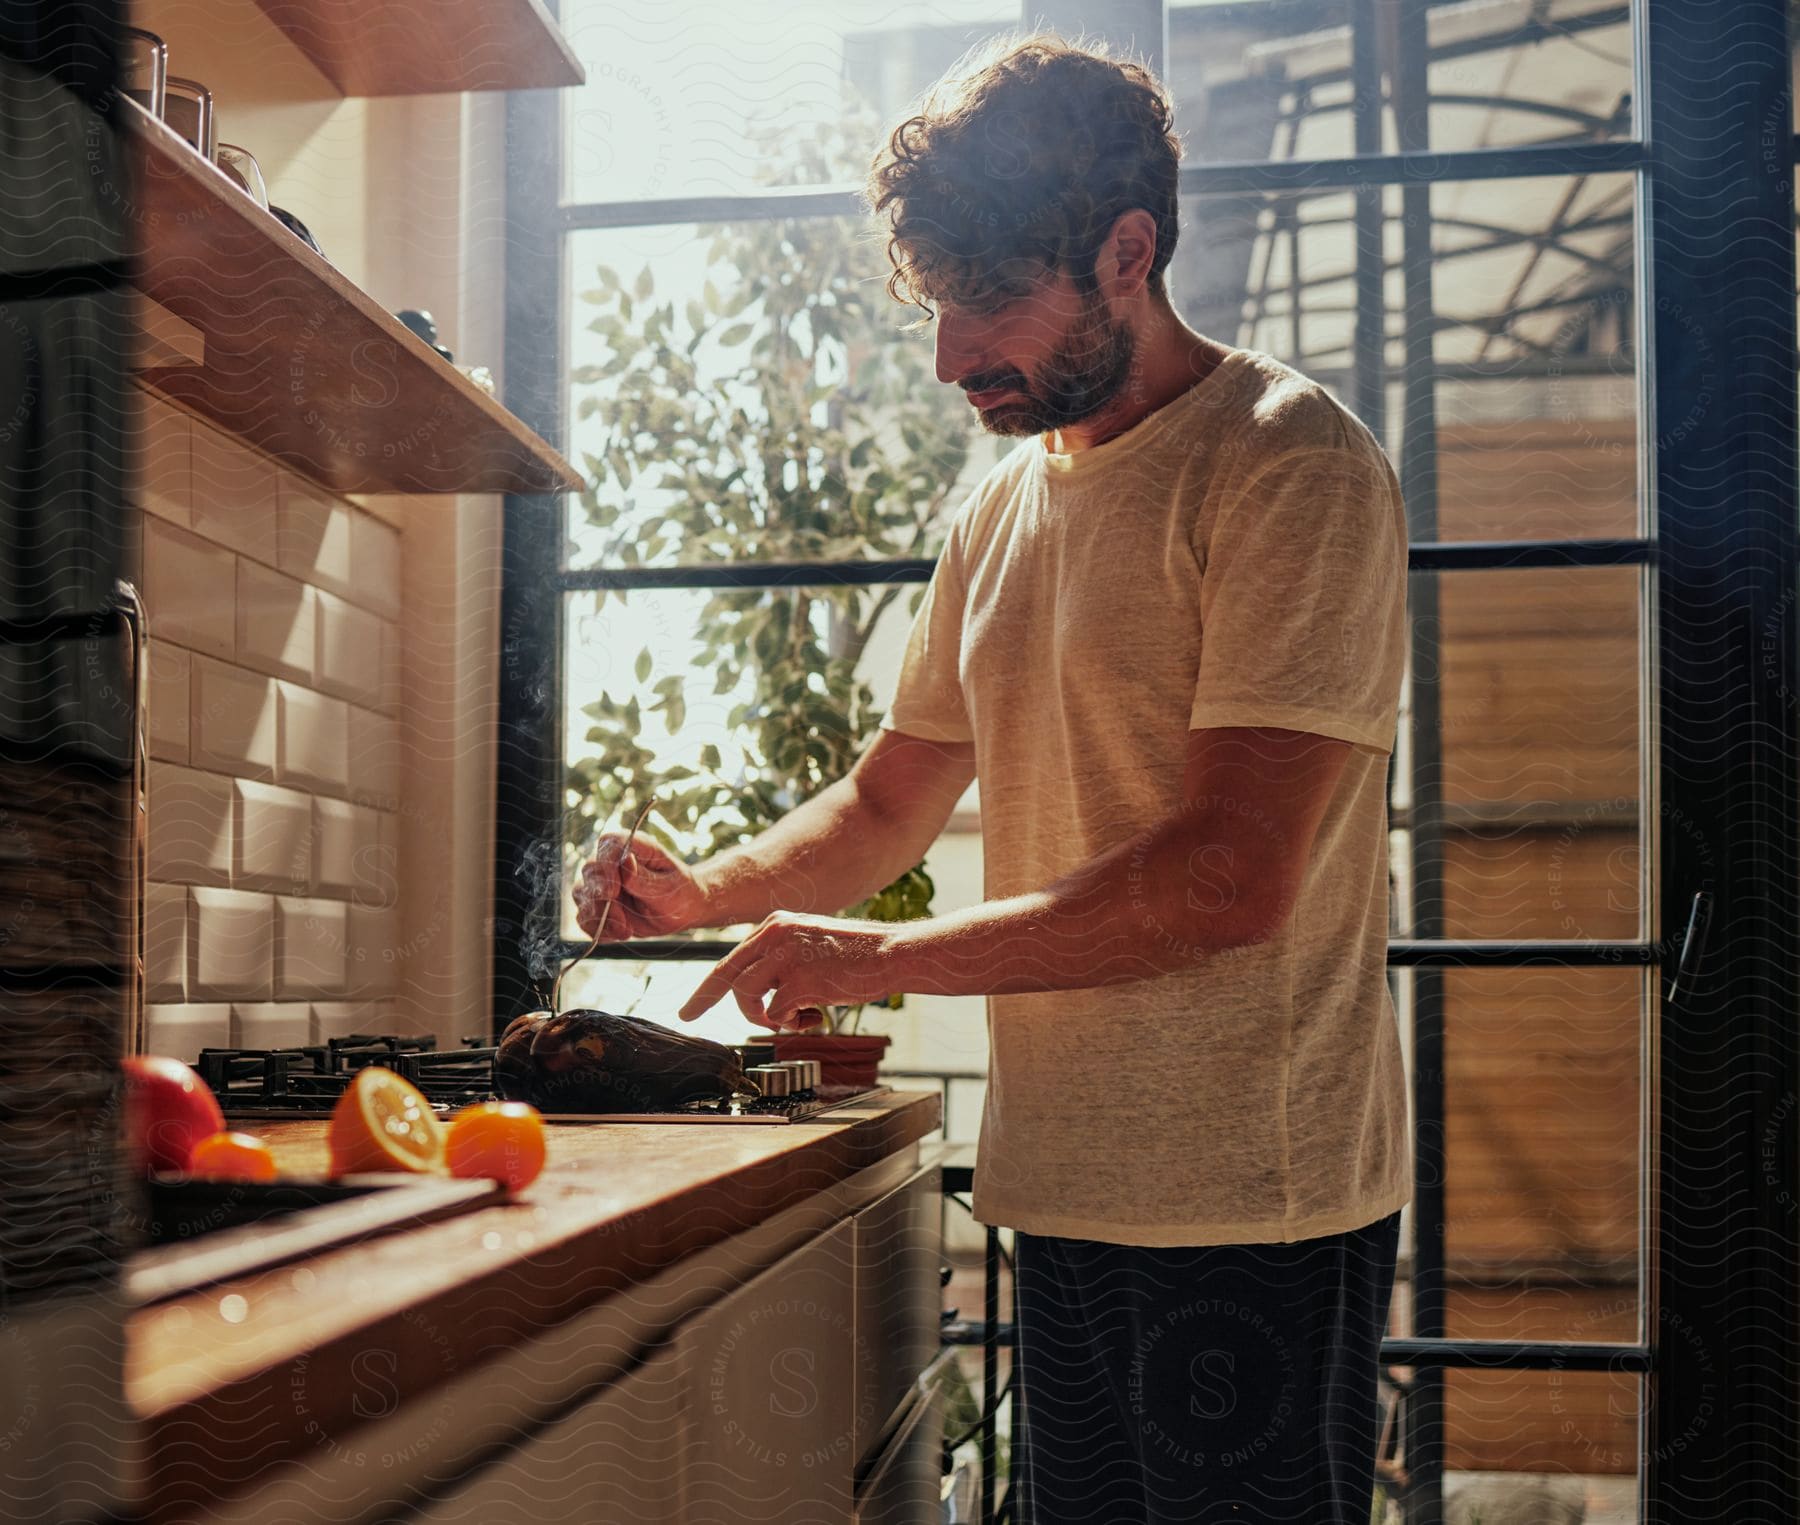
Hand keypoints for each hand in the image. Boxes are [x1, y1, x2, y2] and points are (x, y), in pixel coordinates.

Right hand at [573, 832, 710, 940]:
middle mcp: (612, 861)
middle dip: (600, 899)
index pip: (608, 844)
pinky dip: (598, 930)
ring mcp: (601, 883)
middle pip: (590, 871)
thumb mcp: (668, 887)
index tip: (613, 892)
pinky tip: (618, 935)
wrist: (682, 911)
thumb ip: (645, 877)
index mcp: (632, 846)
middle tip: (622, 921)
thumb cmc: (679, 891)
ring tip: (626, 931)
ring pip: (582, 895)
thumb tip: (626, 861)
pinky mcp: (597, 904)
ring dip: (599, 917)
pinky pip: (584, 917)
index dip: (605, 867)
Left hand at [677, 912, 911, 1028]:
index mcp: (776, 924)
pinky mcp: (799, 980)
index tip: (689, 1007)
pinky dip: (791, 1023)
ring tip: (796, 1017)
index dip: (709, 985)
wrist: (892, 954)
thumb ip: (782, 957)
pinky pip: (776, 1013)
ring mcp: (785, 956)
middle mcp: (775, 934)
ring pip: (747, 997)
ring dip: (764, 1017)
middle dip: (705, 999)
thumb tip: (759, 992)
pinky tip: (816, 1017)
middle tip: (687, 1017)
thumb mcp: (810, 943)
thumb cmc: (859, 955)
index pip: (732, 957)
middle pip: (728, 975)